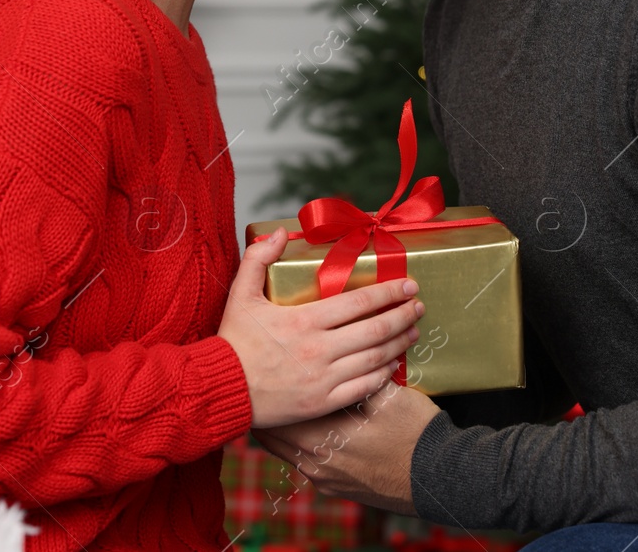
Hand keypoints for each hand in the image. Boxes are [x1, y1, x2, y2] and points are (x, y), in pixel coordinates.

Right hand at [218, 226, 424, 427]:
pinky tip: (392, 365)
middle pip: (375, 329)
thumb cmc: (232, 342)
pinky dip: (383, 375)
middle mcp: (319, 349)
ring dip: (399, 343)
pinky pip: (363, 388)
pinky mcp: (322, 403)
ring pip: (374, 358)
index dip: (389, 292)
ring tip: (413, 331)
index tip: (408, 285)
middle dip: (403, 315)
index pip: (359, 302)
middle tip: (419, 306)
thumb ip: (258, 259)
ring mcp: (323, 379)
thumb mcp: (240, 294)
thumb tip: (279, 233)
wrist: (219, 390)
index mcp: (304, 320)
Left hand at [254, 383, 438, 514]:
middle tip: (273, 386)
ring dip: (290, 428)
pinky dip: (307, 443)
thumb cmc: (414, 434)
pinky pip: (308, 462)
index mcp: (320, 440)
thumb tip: (343, 343)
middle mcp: (314, 465)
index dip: (270, 394)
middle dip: (275, 412)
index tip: (268, 374)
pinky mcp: (337, 487)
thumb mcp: (387, 394)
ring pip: (289, 450)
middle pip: (275, 437)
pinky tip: (321, 426)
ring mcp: (325, 480)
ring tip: (294, 402)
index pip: (275, 417)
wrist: (440, 479)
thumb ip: (358, 372)